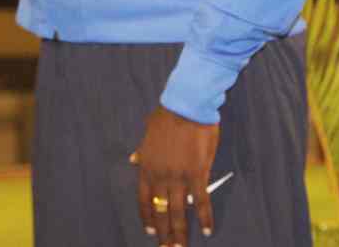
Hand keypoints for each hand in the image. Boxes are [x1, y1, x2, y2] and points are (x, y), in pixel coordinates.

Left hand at [130, 106, 219, 246]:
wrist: (186, 105)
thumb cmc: (168, 116)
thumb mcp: (148, 133)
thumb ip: (142, 151)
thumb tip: (132, 159)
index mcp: (146, 168)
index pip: (144, 201)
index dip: (148, 218)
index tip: (150, 232)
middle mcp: (160, 177)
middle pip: (160, 211)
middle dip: (163, 233)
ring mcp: (178, 177)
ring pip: (178, 212)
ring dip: (180, 232)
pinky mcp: (197, 173)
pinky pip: (200, 201)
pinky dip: (204, 217)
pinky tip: (206, 229)